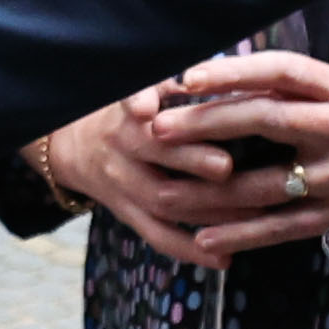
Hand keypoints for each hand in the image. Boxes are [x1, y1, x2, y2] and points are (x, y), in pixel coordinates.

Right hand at [25, 89, 254, 267]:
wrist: (74, 147)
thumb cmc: (126, 111)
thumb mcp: (140, 89)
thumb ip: (172, 82)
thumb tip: (225, 70)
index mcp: (128, 113)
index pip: (140, 108)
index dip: (156, 107)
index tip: (185, 98)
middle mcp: (123, 149)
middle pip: (156, 157)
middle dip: (194, 161)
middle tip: (228, 166)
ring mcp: (123, 186)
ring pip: (164, 202)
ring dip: (209, 211)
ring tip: (254, 215)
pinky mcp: (128, 215)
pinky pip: (157, 236)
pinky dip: (190, 250)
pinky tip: (223, 258)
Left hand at [121, 51, 328, 255]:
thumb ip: (297, 87)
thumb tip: (231, 78)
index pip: (281, 71)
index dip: (233, 71)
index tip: (187, 77)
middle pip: (264, 120)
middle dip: (205, 124)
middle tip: (158, 128)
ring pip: (265, 182)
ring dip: (209, 188)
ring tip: (163, 189)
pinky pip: (284, 227)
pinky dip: (243, 234)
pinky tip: (205, 237)